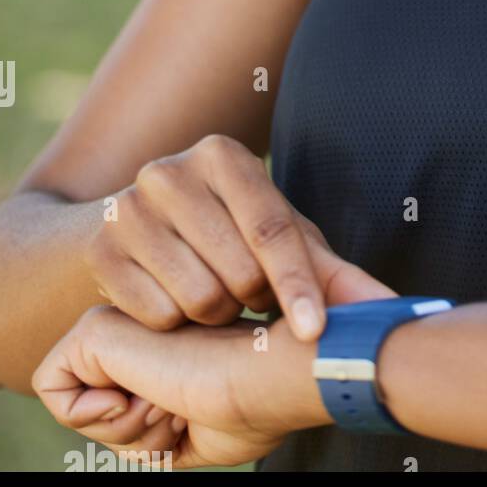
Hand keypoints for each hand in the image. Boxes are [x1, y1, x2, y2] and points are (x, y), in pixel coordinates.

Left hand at [33, 305, 339, 468]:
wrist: (272, 378)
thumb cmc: (254, 404)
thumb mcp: (190, 430)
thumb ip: (147, 425)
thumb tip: (107, 418)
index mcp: (163, 344)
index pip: (117, 409)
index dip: (150, 434)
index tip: (194, 413)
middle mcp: (138, 327)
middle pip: (94, 409)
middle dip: (137, 431)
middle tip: (183, 407)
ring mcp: (117, 323)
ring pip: (76, 403)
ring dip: (125, 427)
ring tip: (172, 397)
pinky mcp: (95, 328)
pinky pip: (51, 388)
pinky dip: (90, 416)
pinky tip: (144, 394)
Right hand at [86, 133, 390, 341]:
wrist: (135, 233)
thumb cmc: (227, 234)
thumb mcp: (279, 238)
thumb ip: (329, 270)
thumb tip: (385, 307)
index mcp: (222, 155)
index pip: (273, 229)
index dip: (298, 286)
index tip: (316, 331)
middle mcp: (169, 171)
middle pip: (238, 271)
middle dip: (254, 299)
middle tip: (247, 294)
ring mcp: (127, 209)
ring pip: (198, 300)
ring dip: (216, 315)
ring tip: (213, 293)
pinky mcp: (101, 251)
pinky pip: (156, 317)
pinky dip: (176, 325)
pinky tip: (176, 302)